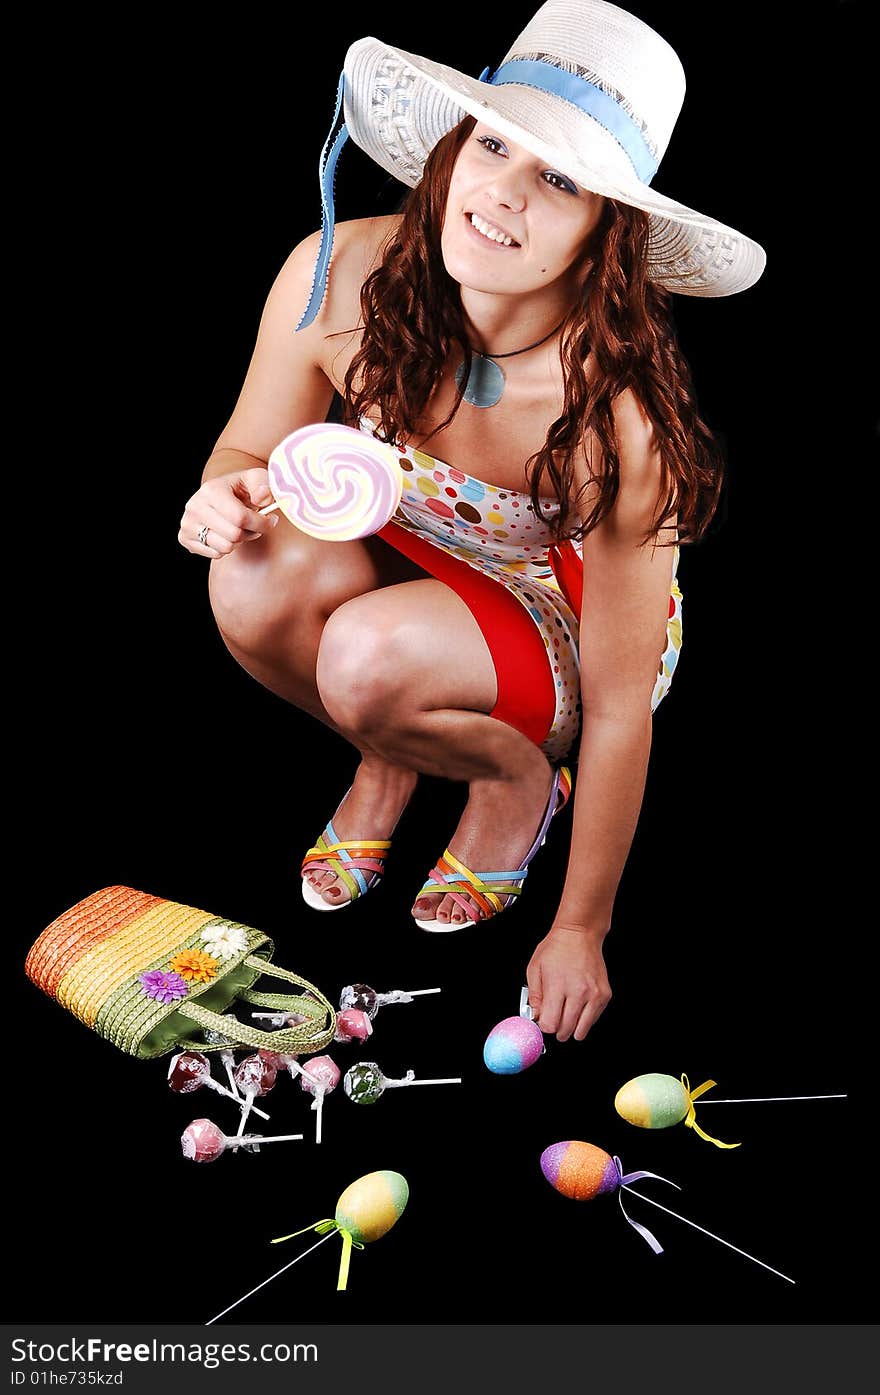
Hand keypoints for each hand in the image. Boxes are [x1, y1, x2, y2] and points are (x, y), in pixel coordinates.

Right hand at [179, 468, 278, 557]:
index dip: (261, 523)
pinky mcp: (185, 538)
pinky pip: (215, 554)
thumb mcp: (255, 479)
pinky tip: (226, 534)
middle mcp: (195, 506)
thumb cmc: (241, 489)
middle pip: (234, 535)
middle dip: (251, 533)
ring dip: (239, 542)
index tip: (271, 520)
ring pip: (225, 547)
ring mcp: (188, 523)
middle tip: (255, 525)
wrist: (220, 495)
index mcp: (211, 490)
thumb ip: (264, 484)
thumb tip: (263, 498)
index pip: (240, 517)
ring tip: (239, 528)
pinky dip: (225, 548)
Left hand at [526, 925, 610, 1041]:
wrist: (579, 934)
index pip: (551, 1024)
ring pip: (582, 1030)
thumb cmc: (556, 948)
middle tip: (554, 1019)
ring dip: (572, 1028)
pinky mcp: (605, 995)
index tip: (544, 1021)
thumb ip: (534, 997)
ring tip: (566, 1015)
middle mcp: (578, 992)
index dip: (545, 1026)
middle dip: (557, 1030)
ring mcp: (594, 994)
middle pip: (567, 1030)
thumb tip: (536, 1017)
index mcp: (558, 986)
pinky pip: (594, 1019)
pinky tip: (578, 1005)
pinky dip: (585, 1018)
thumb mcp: (534, 969)